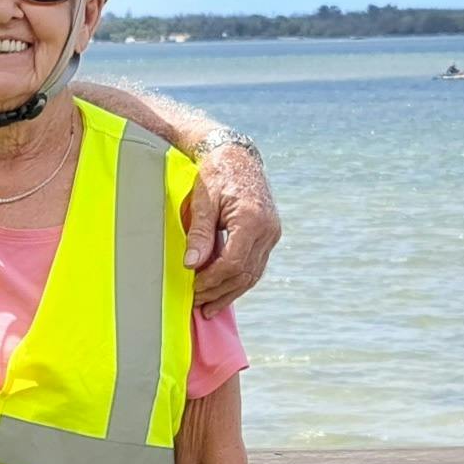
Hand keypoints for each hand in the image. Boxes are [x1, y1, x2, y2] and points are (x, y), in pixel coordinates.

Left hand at [181, 141, 280, 308]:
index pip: (233, 263)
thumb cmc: (216, 175)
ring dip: (230, 293)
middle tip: (197, 304)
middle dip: (219, 292)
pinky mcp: (270, 235)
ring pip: (253, 274)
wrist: (236, 156)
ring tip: (209, 307)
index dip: (211, 280)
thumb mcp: (203, 203)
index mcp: (252, 220)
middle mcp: (268, 229)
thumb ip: (199, 235)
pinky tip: (223, 292)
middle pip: (244, 274)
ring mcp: (272, 233)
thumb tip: (191, 265)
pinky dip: (239, 280)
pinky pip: (256, 265)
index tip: (193, 289)